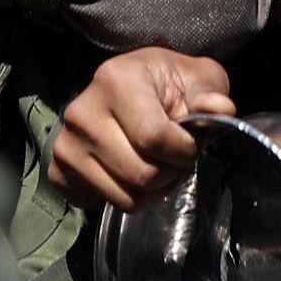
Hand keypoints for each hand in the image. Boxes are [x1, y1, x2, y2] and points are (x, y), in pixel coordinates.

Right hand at [50, 47, 235, 211]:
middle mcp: (82, 112)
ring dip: (153, 190)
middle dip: (170, 172)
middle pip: (140, 173)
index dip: (183, 149)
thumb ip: (211, 93)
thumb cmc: (164, 83)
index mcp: (115, 80)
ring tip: (157, 165)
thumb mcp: (195, 76)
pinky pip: (104, 204)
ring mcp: (66, 144)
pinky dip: (128, 198)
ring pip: (124, 196)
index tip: (189, 141)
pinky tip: (132, 174)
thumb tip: (221, 110)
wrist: (125, 88)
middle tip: (174, 157)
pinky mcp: (59, 170)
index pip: (153, 137)